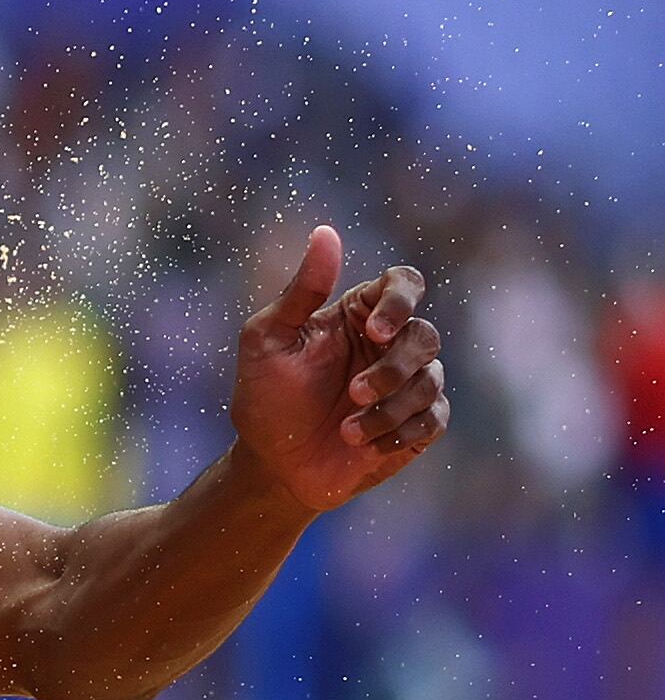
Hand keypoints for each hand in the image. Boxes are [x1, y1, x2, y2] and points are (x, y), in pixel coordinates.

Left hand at [228, 225, 448, 513]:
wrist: (274, 467)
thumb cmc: (264, 398)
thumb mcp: (268, 340)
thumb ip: (301, 290)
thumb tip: (326, 232)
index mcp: (357, 315)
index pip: (404, 284)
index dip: (401, 301)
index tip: (375, 331)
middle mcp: (388, 344)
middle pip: (424, 335)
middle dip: (393, 368)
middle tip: (354, 393)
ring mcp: (407, 384)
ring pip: (430, 380)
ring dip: (390, 409)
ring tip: (347, 431)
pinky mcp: (419, 423)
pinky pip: (434, 418)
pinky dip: (402, 433)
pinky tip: (366, 446)